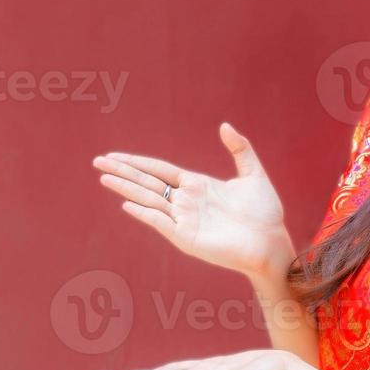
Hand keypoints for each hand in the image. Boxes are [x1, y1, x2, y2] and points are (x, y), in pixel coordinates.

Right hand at [92, 123, 291, 280]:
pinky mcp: (187, 239)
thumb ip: (240, 149)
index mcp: (197, 185)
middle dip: (123, 171)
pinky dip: (145, 214)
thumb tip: (224, 125)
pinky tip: (127, 203)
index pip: (159, 170)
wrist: (272, 243)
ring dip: (126, 188)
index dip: (137, 162)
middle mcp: (185, 202)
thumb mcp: (253, 174)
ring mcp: (184, 220)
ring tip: (104, 178)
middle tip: (97, 162)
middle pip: (147, 182)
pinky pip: (161, 223)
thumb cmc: (265, 213)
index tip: (115, 155)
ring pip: (149, 199)